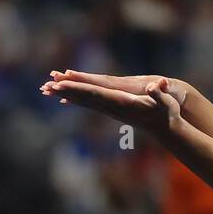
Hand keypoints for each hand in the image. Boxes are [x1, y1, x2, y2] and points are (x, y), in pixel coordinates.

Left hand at [42, 74, 182, 136]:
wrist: (166, 129)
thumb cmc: (166, 113)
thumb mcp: (166, 102)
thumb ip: (160, 94)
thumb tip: (154, 87)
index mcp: (122, 103)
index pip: (96, 94)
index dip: (78, 88)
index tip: (63, 84)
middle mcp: (112, 108)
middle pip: (85, 98)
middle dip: (65, 91)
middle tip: (46, 86)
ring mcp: (111, 110)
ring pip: (84, 101)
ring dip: (66, 95)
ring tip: (48, 90)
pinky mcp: (112, 110)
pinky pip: (90, 103)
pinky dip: (76, 99)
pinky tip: (65, 98)